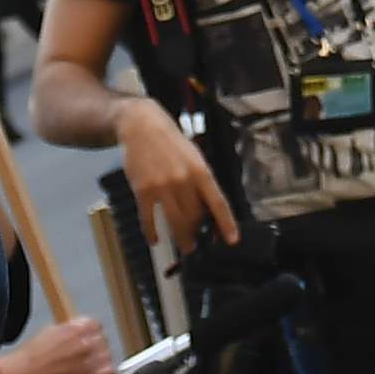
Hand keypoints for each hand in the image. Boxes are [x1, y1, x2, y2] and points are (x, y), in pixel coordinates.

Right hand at [0, 318, 117, 373]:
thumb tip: (79, 332)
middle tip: (88, 354)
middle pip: (103, 341)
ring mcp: (87, 361)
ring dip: (102, 360)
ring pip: (107, 356)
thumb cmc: (30, 356)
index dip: (92, 333)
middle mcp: (84, 343)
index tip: (89, 339)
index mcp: (75, 328)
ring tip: (93, 365)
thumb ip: (69, 330)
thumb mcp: (50, 331)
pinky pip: (108, 373)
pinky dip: (106, 373)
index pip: (96, 326)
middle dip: (97, 347)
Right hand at [114, 99, 235, 251]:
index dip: (227, 223)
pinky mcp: (143, 190)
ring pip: (175, 222)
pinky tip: (155, 240)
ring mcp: (163, 186)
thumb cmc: (171, 143)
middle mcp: (184, 180)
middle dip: (198, 233)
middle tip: (198, 242)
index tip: (232, 240)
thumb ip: (201, 181)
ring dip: (181, 238)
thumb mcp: (194, 157)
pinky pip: (149, 218)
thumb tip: (209, 208)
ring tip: (185, 246)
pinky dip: (152, 232)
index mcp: (201, 171)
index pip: (218, 202)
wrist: (142, 126)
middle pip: (195, 216)